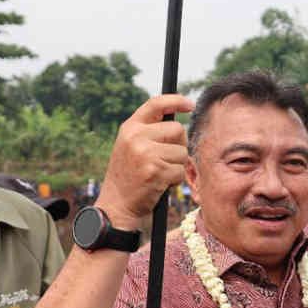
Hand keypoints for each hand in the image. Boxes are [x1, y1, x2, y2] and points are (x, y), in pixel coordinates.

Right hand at [94, 94, 192, 228]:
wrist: (116, 206)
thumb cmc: (129, 177)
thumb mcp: (131, 147)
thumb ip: (148, 132)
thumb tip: (178, 121)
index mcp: (130, 128)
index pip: (155, 104)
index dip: (175, 101)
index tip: (190, 104)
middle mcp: (136, 137)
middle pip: (177, 129)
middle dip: (178, 145)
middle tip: (165, 159)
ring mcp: (145, 153)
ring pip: (182, 152)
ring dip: (176, 166)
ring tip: (158, 174)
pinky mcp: (155, 171)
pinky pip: (180, 170)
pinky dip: (174, 180)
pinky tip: (159, 185)